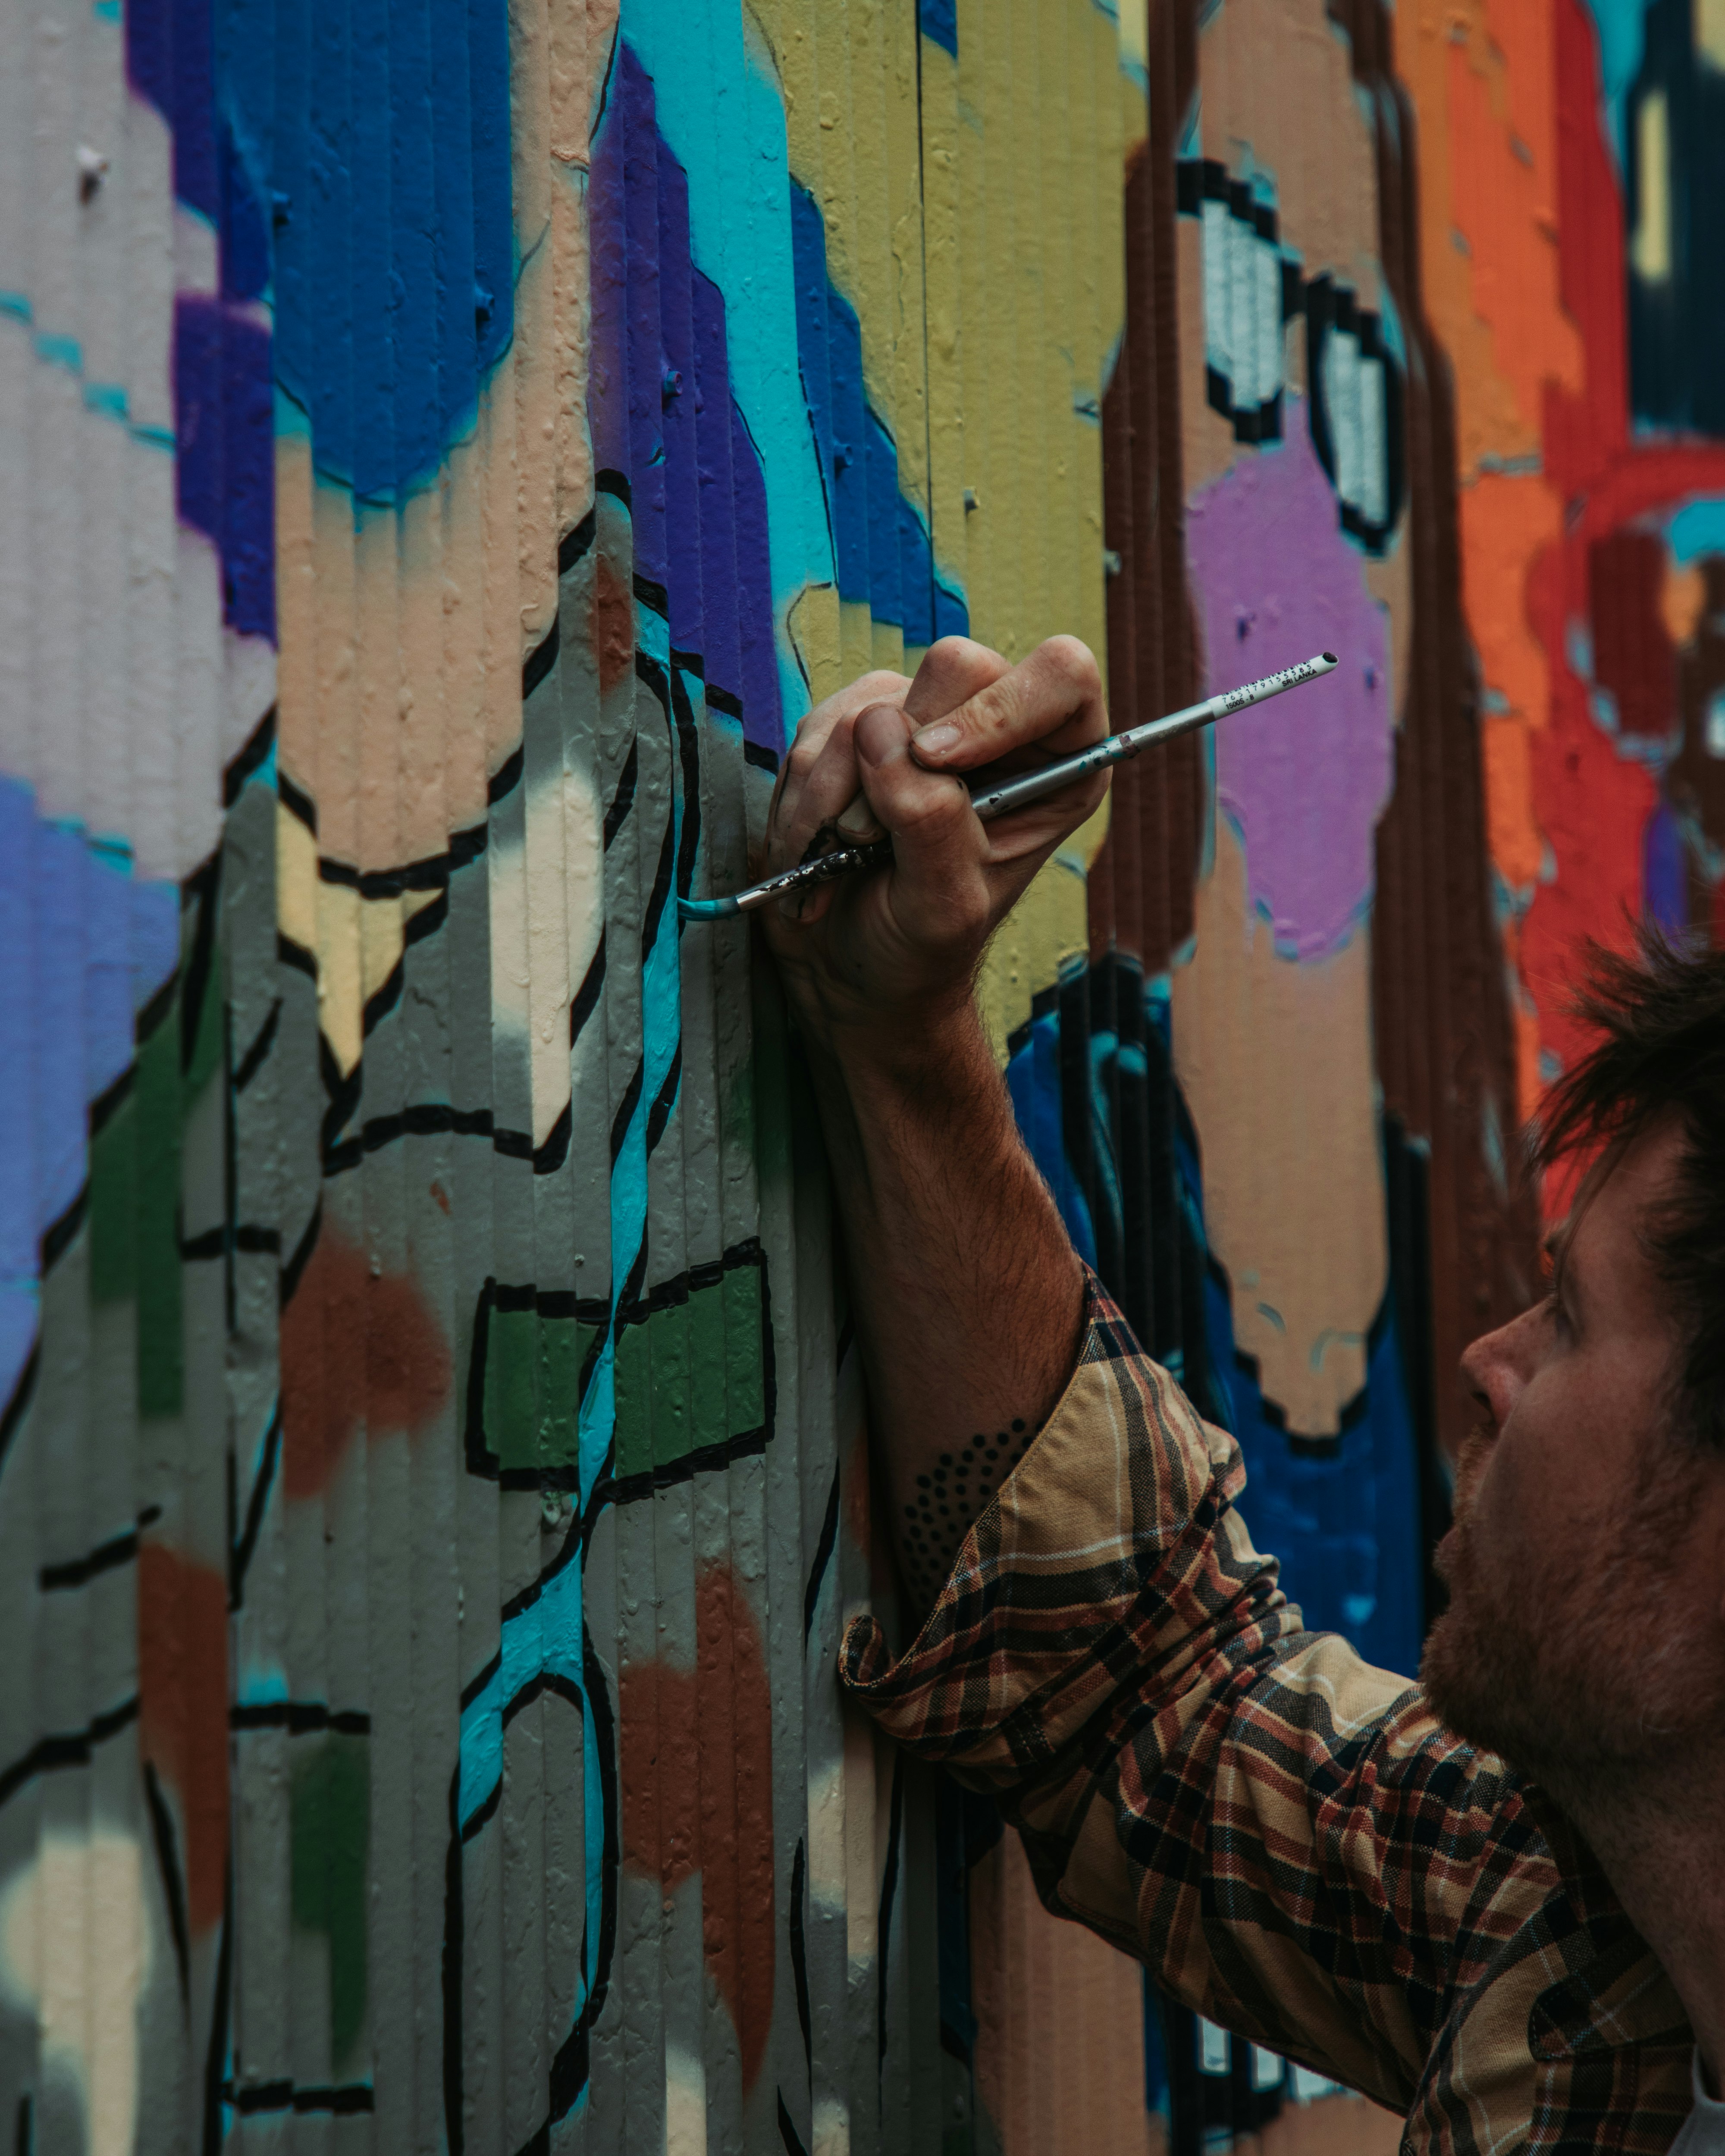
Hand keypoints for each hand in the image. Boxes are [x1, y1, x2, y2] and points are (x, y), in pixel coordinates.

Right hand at [760, 635, 1108, 1048]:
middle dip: (896, 762)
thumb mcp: (941, 907)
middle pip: (955, 668)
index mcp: (1056, 766)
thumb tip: (882, 733)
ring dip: (833, 796)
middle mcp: (994, 727)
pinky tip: (810, 847)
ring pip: (868, 704)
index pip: (1062, 677)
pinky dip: (802, 797)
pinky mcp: (856, 724)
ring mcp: (921, 718)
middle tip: (870, 841)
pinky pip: (816, 727)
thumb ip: (929, 822)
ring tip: (835, 861)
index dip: (1003, 707)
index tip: (937, 760)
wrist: (850, 969)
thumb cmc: (916, 948)